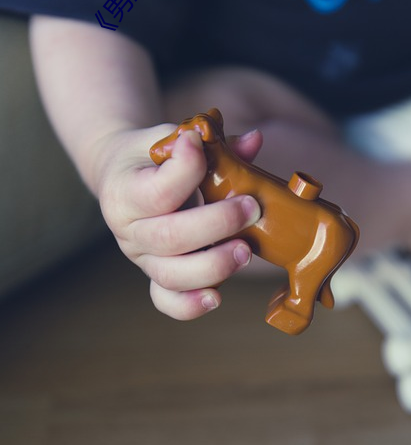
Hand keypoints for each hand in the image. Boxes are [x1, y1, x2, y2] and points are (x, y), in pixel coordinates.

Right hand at [92, 125, 262, 319]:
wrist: (122, 176)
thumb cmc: (152, 156)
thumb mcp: (169, 138)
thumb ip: (209, 141)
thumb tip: (253, 141)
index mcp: (123, 193)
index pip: (156, 192)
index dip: (185, 170)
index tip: (200, 144)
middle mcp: (128, 231)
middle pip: (169, 238)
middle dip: (217, 224)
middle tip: (251, 208)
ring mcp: (142, 258)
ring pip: (172, 275)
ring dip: (214, 265)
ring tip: (246, 250)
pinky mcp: (156, 276)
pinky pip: (167, 301)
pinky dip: (190, 305)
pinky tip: (217, 298)